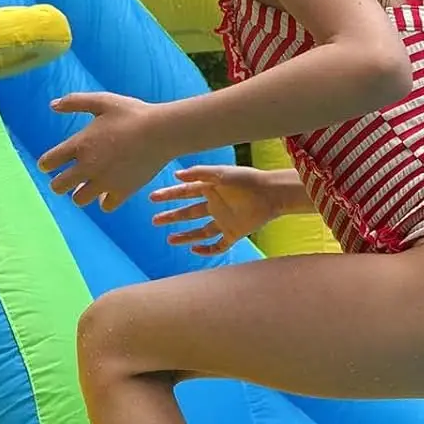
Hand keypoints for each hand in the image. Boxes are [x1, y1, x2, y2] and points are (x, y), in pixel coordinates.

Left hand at [38, 92, 174, 212]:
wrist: (162, 132)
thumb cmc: (132, 113)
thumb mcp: (102, 101)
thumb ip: (74, 102)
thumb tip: (51, 105)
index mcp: (80, 144)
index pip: (48, 162)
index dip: (46, 163)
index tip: (50, 163)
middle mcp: (88, 166)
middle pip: (58, 186)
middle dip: (58, 182)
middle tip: (65, 177)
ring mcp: (105, 181)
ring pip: (79, 199)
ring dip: (79, 193)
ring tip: (86, 185)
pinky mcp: (123, 191)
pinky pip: (105, 206)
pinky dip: (103, 200)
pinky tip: (106, 191)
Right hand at [150, 165, 294, 255]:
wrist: (271, 194)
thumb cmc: (246, 180)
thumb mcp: (221, 173)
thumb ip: (199, 173)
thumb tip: (176, 175)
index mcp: (210, 189)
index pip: (184, 193)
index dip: (168, 195)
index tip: (152, 198)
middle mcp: (214, 205)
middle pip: (188, 213)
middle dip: (172, 216)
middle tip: (155, 221)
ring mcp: (223, 220)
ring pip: (199, 231)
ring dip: (185, 236)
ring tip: (169, 239)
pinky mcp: (234, 233)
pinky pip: (218, 245)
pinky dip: (207, 250)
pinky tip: (195, 250)